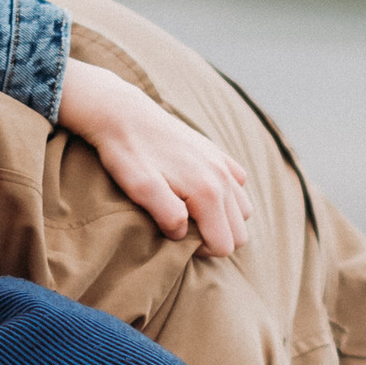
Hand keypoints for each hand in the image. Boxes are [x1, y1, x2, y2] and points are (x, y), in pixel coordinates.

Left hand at [56, 58, 254, 257]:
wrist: (123, 113)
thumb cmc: (128, 153)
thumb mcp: (140, 189)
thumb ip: (167, 216)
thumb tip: (184, 234)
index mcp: (208, 191)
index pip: (225, 245)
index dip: (203, 251)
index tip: (178, 240)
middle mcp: (223, 177)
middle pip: (239, 232)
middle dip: (217, 239)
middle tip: (184, 231)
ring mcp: (223, 163)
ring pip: (243, 209)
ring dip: (223, 220)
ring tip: (192, 215)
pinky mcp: (217, 152)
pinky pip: (238, 183)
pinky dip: (226, 196)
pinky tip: (198, 193)